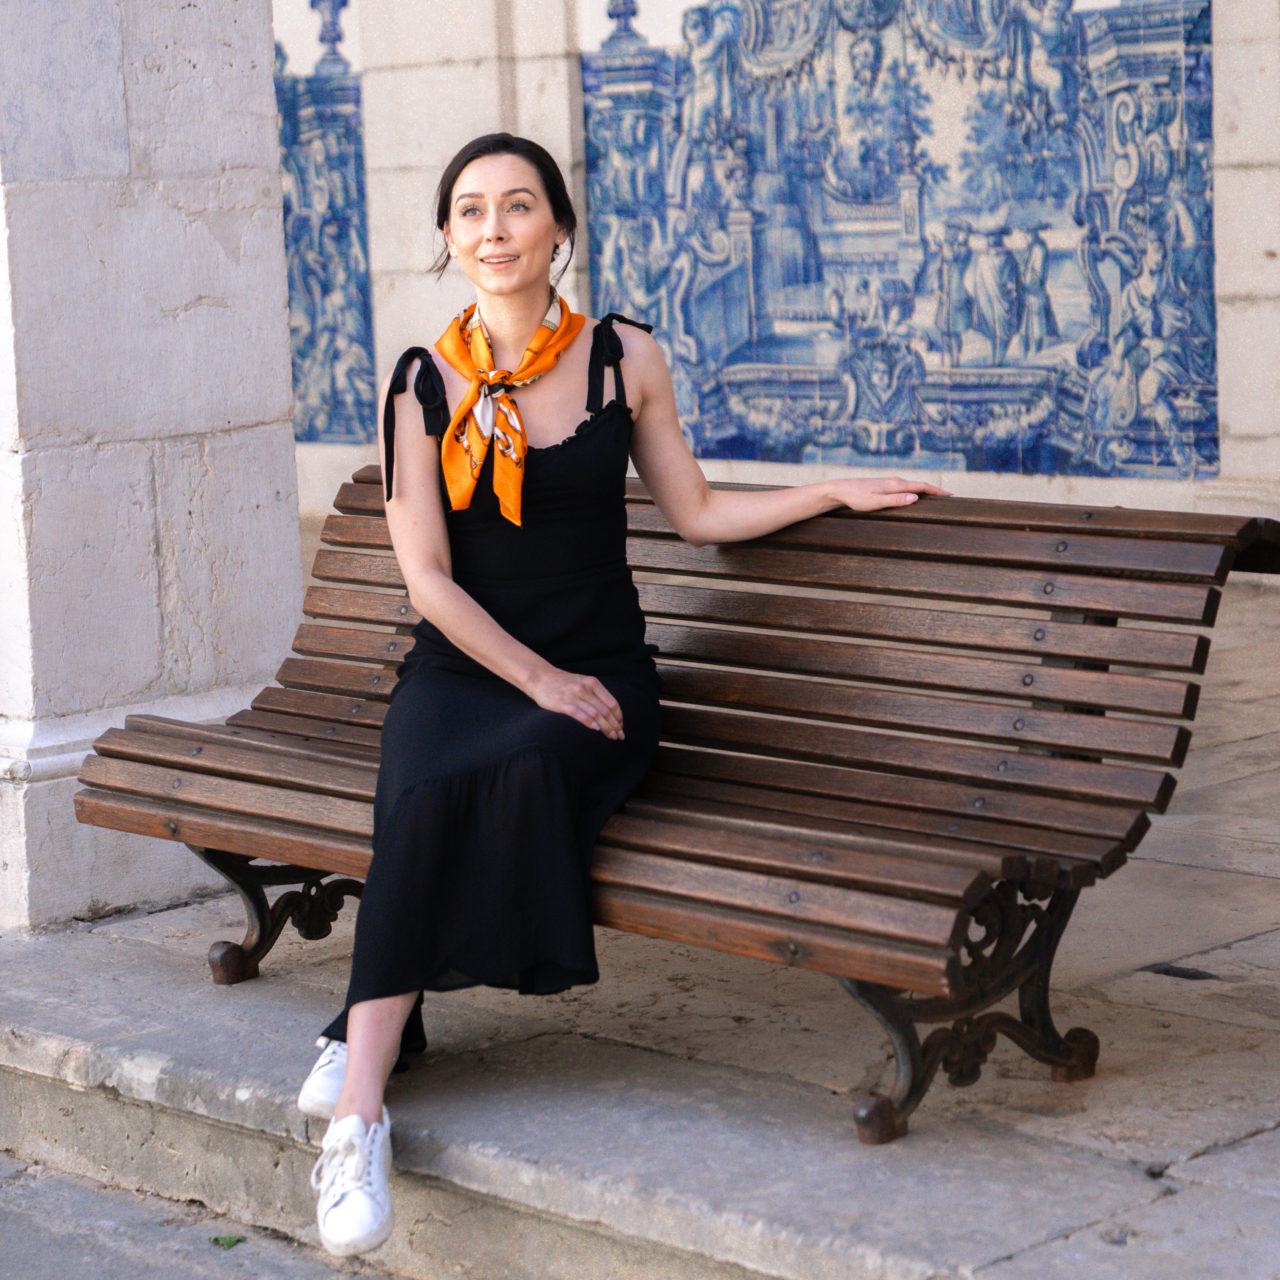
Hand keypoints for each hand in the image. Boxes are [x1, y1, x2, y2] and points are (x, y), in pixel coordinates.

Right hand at [528, 666, 624, 739]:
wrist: (540, 677)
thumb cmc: (563, 683)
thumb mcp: (582, 683)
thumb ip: (595, 694)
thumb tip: (610, 712)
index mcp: (593, 683)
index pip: (612, 702)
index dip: (619, 717)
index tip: (621, 727)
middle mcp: (585, 688)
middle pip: (605, 710)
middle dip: (615, 725)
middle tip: (620, 736)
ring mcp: (574, 695)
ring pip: (595, 714)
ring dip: (605, 727)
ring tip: (611, 736)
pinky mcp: (562, 702)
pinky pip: (579, 713)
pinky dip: (589, 722)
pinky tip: (595, 729)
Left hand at [827, 476, 950, 512]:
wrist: (840, 490)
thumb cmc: (855, 498)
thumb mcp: (876, 502)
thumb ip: (895, 500)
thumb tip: (916, 498)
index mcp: (895, 485)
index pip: (922, 486)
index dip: (937, 491)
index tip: (950, 495)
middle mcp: (894, 481)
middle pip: (920, 485)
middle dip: (935, 491)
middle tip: (949, 497)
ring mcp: (889, 482)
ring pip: (912, 486)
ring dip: (925, 491)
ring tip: (936, 498)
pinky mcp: (883, 486)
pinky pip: (904, 488)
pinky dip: (914, 492)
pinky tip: (914, 497)